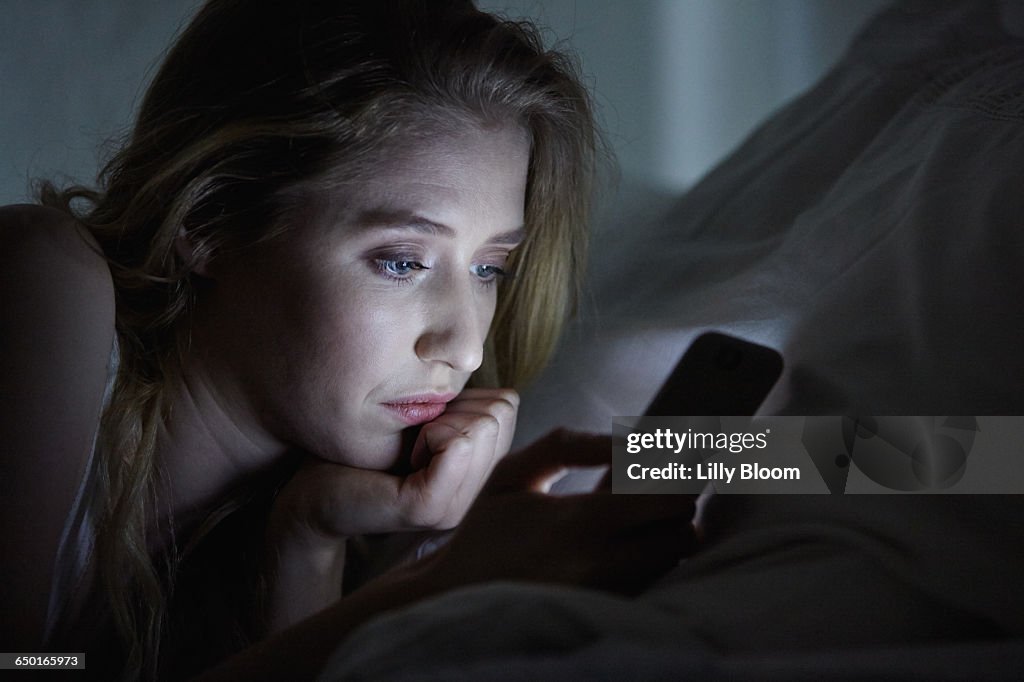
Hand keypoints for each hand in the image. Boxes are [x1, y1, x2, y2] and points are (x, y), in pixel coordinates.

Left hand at [270, 387, 518, 543]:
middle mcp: (472, 495)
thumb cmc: (357, 448)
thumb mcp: (420, 418)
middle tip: (414, 435)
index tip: (424, 421)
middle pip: (500, 414)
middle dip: (455, 408)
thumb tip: (483, 366)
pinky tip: (405, 454)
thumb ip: (458, 407)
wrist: (309, 492)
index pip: (507, 406)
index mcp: (474, 473)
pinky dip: (430, 434)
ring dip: (440, 422)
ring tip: (409, 447)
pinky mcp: (430, 508)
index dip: (464, 398)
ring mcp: (455, 507)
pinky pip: (457, 445)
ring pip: (481, 427)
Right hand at [422, 429, 697, 595]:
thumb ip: (569, 445)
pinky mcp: (608, 612)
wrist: (457, 596)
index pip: (668, 498)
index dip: (677, 475)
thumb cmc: (486, 531)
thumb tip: (623, 441)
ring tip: (627, 517)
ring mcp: (608, 594)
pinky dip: (648, 558)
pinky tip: (616, 543)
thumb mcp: (512, 472)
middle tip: (650, 486)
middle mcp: (603, 564)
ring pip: (673, 559)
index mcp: (580, 521)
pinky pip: (652, 581)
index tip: (668, 459)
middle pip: (684, 532)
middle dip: (675, 505)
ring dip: (663, 533)